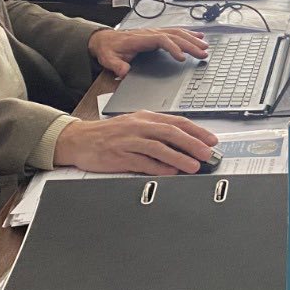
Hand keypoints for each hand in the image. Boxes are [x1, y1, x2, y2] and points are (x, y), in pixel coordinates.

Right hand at [53, 112, 219, 175]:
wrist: (78, 139)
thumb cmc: (109, 134)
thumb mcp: (135, 125)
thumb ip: (157, 132)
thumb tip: (184, 143)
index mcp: (145, 117)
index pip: (176, 122)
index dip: (196, 131)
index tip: (211, 140)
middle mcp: (138, 126)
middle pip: (170, 133)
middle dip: (192, 143)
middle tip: (208, 154)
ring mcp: (128, 141)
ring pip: (158, 147)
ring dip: (179, 157)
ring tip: (194, 166)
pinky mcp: (119, 155)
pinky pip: (142, 162)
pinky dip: (158, 167)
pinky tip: (170, 172)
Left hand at [89, 27, 208, 77]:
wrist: (104, 40)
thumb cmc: (109, 49)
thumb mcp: (108, 59)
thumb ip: (116, 66)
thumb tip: (125, 71)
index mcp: (140, 39)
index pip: (161, 40)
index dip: (173, 47)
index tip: (182, 57)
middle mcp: (150, 33)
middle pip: (174, 36)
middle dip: (190, 44)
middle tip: (203, 53)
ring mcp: (154, 32)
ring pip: (177, 33)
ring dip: (192, 39)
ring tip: (205, 46)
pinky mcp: (157, 34)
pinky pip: (176, 32)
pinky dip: (189, 34)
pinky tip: (199, 36)